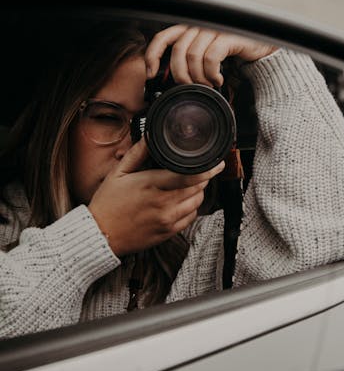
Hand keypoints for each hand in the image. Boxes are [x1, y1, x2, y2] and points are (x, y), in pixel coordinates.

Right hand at [88, 138, 223, 256]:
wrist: (101, 235)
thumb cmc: (108, 203)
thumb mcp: (118, 173)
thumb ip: (138, 153)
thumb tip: (150, 135)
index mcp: (151, 185)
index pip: (189, 176)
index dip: (207, 169)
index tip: (216, 163)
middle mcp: (163, 204)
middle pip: (197, 188)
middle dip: (202, 178)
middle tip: (198, 171)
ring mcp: (167, 220)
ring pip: (197, 202)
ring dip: (198, 192)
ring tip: (188, 185)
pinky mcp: (169, 232)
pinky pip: (191, 217)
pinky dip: (191, 207)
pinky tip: (181, 202)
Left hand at [145, 25, 277, 86]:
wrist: (261, 52)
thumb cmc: (233, 56)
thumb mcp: (206, 59)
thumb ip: (190, 63)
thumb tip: (173, 82)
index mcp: (190, 29)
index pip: (163, 37)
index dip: (153, 55)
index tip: (151, 74)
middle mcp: (200, 26)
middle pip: (178, 51)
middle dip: (181, 75)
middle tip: (191, 87)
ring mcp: (214, 30)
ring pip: (193, 56)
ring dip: (199, 77)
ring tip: (208, 84)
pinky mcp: (229, 37)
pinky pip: (211, 57)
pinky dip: (211, 74)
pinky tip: (218, 80)